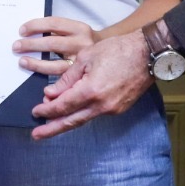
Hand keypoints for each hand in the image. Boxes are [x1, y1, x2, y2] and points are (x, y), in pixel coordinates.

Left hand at [14, 16, 98, 76]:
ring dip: (35, 64)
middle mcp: (82, 44)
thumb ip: (58, 31)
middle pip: (51, 43)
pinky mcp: (82, 77)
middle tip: (16, 46)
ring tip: (22, 61)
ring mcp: (82, 63)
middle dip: (31, 45)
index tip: (22, 30)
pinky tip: (36, 76)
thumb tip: (29, 32)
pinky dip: (47, 80)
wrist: (116, 54)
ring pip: (54, 65)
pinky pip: (61, 80)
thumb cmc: (86, 42)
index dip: (35, 25)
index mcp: (80, 28)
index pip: (53, 23)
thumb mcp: (77, 31)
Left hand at [30, 31, 151, 139]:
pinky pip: (95, 114)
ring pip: (84, 119)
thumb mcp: (86, 58)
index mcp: (91, 91)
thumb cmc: (118, 50)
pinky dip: (81, 114)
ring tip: (50, 124)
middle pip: (72, 121)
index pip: (63, 106)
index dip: (47, 110)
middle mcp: (102, 105)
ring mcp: (112, 109)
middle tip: (36, 134)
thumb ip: (67, 78)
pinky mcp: (119, 108)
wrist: (148, 54)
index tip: (36, 112)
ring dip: (66, 121)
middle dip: (52, 129)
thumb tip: (52, 93)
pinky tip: (72, 111)